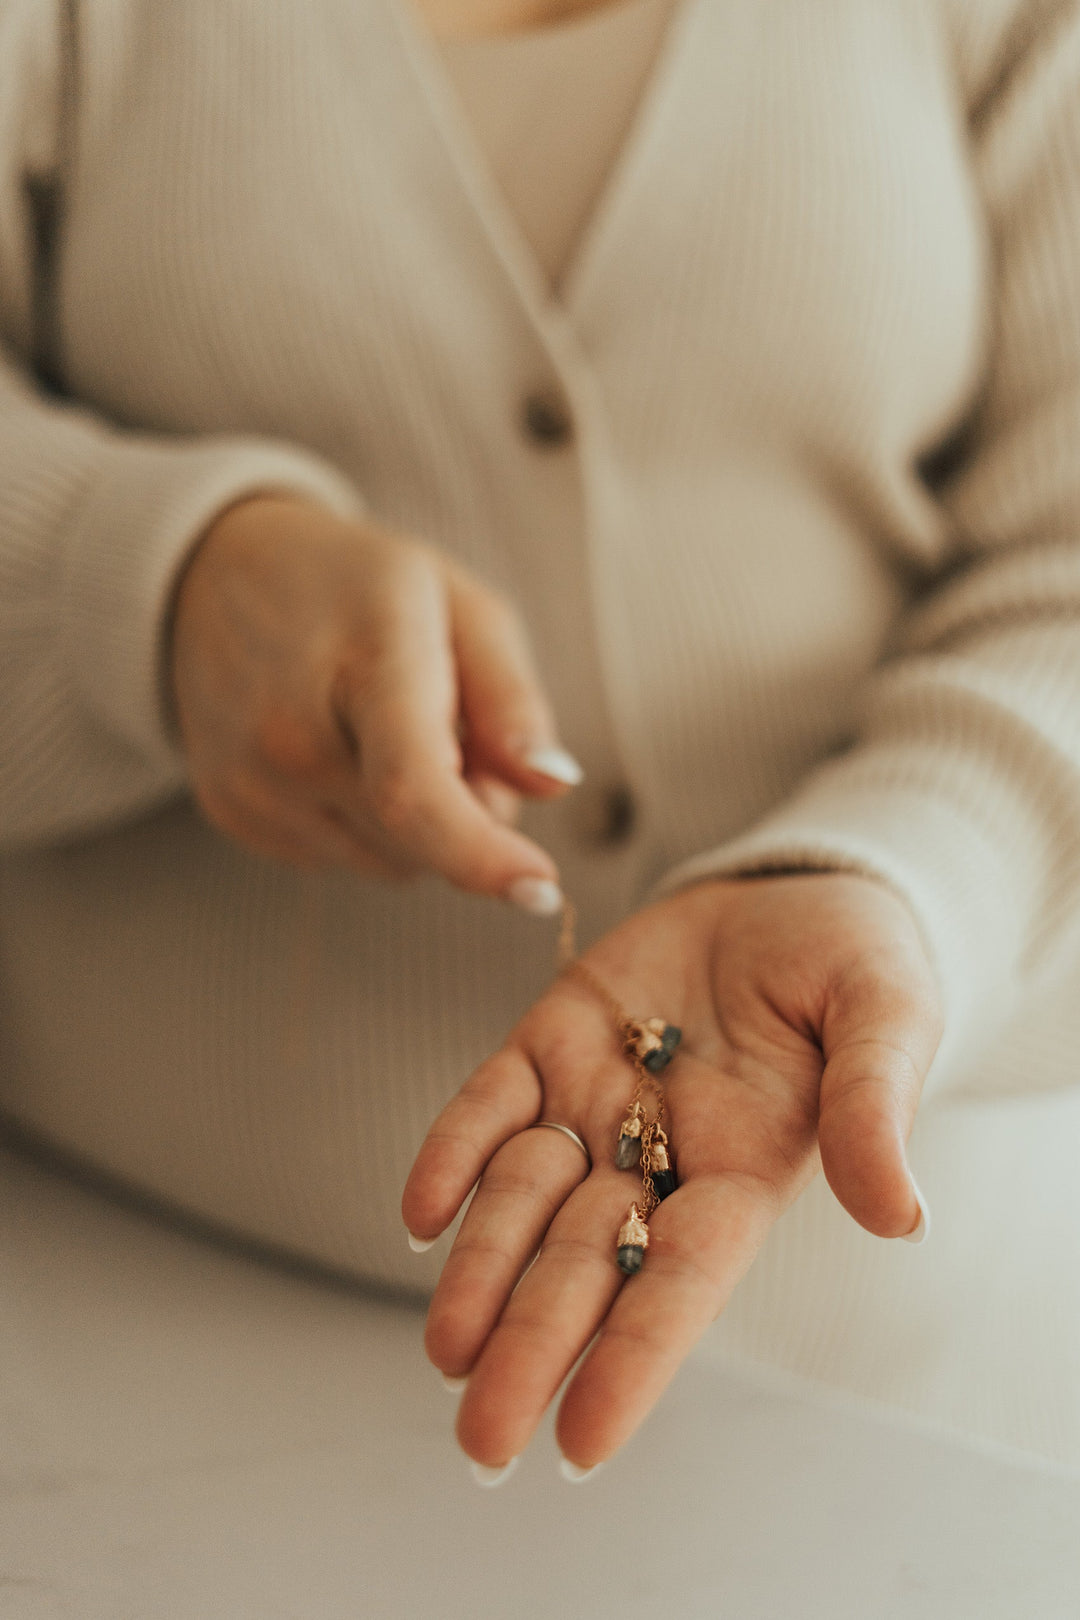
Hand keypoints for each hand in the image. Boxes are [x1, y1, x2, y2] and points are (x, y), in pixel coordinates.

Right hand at [170, 494, 579, 901]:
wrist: (212, 575)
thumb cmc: (356, 586)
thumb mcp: (458, 605)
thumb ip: (513, 697)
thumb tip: (555, 783)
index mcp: (363, 665)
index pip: (415, 788)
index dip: (481, 855)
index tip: (540, 889)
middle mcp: (291, 735)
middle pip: (424, 839)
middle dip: (473, 811)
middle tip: (454, 729)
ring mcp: (251, 784)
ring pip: (393, 863)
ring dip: (419, 823)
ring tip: (382, 732)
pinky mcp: (234, 816)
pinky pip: (344, 861)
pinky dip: (368, 826)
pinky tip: (341, 753)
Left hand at [402, 873, 942, 1474]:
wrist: (792, 894)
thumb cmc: (857, 967)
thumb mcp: (888, 1020)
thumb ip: (875, 1108)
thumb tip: (902, 1218)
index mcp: (745, 1171)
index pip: (682, 1280)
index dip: (635, 1358)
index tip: (584, 1442)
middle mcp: (659, 1154)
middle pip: (587, 1262)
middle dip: (533, 1345)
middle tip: (481, 1438)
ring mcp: (596, 1100)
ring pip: (525, 1197)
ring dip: (481, 1268)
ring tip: (445, 1350)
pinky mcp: (551, 1039)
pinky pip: (490, 1103)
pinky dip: (453, 1151)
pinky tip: (421, 1210)